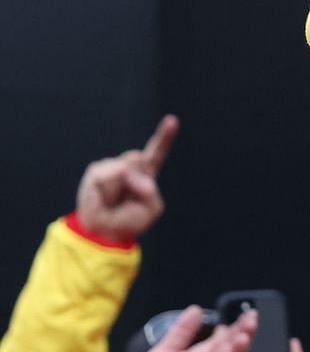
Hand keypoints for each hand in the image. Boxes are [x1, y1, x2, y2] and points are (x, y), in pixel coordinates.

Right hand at [74, 115, 175, 242]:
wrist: (103, 231)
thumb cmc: (130, 219)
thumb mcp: (150, 209)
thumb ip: (148, 190)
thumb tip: (127, 171)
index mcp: (147, 172)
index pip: (157, 152)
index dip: (164, 136)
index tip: (172, 120)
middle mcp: (130, 165)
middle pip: (139, 159)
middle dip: (136, 180)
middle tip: (127, 198)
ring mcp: (112, 165)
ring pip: (122, 168)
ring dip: (119, 189)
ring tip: (114, 201)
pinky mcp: (96, 170)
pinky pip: (104, 176)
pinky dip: (106, 190)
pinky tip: (103, 198)